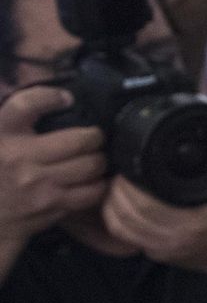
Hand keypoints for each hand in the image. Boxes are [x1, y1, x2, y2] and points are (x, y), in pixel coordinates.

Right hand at [0, 87, 107, 246]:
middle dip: (95, 137)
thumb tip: (53, 102)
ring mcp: (38, 184)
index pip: (25, 105)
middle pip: (78, 140)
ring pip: (90, 167)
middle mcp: (19, 157)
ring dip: (100, 161)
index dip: (49, 96)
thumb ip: (14, 124)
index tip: (66, 98)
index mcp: (1, 135)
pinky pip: (90, 192)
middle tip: (96, 138)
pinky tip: (95, 182)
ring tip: (97, 159)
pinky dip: (98, 185)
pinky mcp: (51, 206)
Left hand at [100, 178, 206, 283]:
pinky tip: (121, 210)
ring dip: (113, 206)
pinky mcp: (158, 256)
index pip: (146, 201)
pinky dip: (118, 222)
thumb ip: (192, 176)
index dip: (129, 183)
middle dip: (117, 191)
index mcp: (194, 218)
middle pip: (129, 213)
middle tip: (119, 177)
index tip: (129, 169)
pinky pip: (127, 238)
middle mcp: (177, 235)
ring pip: (122, 226)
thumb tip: (163, 157)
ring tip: (117, 191)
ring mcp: (165, 248)